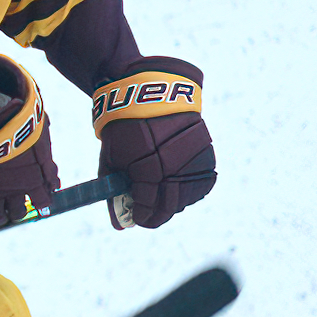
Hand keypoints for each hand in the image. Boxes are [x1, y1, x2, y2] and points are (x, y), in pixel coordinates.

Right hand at [0, 54, 57, 224]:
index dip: (41, 204)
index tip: (39, 204)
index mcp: (32, 181)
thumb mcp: (40, 143)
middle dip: (16, 212)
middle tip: (13, 209)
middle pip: (16, 212)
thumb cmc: (19, 126)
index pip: (41, 201)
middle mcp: (12, 191)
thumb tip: (56, 183)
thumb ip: (47, 165)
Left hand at [92, 56, 215, 228]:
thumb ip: (115, 194)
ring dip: (173, 203)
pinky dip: (190, 190)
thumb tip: (120, 226)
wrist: (148, 91)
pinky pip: (202, 182)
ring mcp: (192, 159)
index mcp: (146, 168)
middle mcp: (173, 165)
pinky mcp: (206, 152)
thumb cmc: (123, 127)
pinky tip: (177, 186)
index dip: (140, 217)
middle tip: (148, 216)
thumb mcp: (111, 159)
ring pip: (187, 196)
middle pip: (169, 205)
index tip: (136, 220)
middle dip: (157, 215)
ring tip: (161, 199)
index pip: (147, 206)